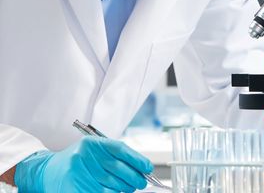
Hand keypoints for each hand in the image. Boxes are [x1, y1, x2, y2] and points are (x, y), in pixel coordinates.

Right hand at [15, 136, 151, 192]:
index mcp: (92, 143)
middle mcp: (84, 155)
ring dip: (123, 188)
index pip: (120, 149)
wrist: (48, 171)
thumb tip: (140, 168)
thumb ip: (115, 157)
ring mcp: (77, 171)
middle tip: (140, 182)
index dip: (137, 159)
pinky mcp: (72, 186)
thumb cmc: (77, 161)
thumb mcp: (95, 152)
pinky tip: (113, 192)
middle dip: (133, 178)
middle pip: (118, 169)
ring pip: (110, 184)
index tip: (148, 168)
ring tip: (127, 188)